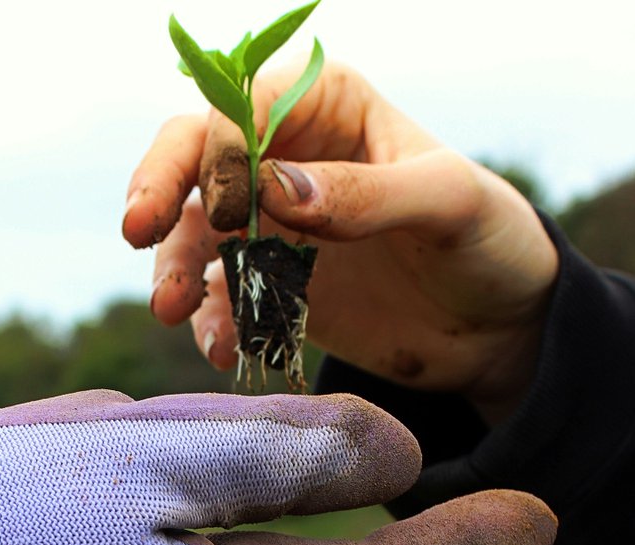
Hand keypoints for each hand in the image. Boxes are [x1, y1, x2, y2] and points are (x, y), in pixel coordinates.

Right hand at [124, 61, 558, 419]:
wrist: (498, 327)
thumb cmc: (489, 240)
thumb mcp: (446, 204)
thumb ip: (367, 194)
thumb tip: (278, 191)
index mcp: (329, 107)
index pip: (247, 105)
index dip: (224, 148)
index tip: (231, 206)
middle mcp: (288, 157)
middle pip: (197, 155)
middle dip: (161, 187)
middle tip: (137, 230)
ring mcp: (275, 226)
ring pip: (197, 231)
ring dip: (174, 266)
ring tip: (169, 308)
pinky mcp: (274, 286)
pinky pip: (222, 298)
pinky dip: (212, 322)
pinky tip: (224, 350)